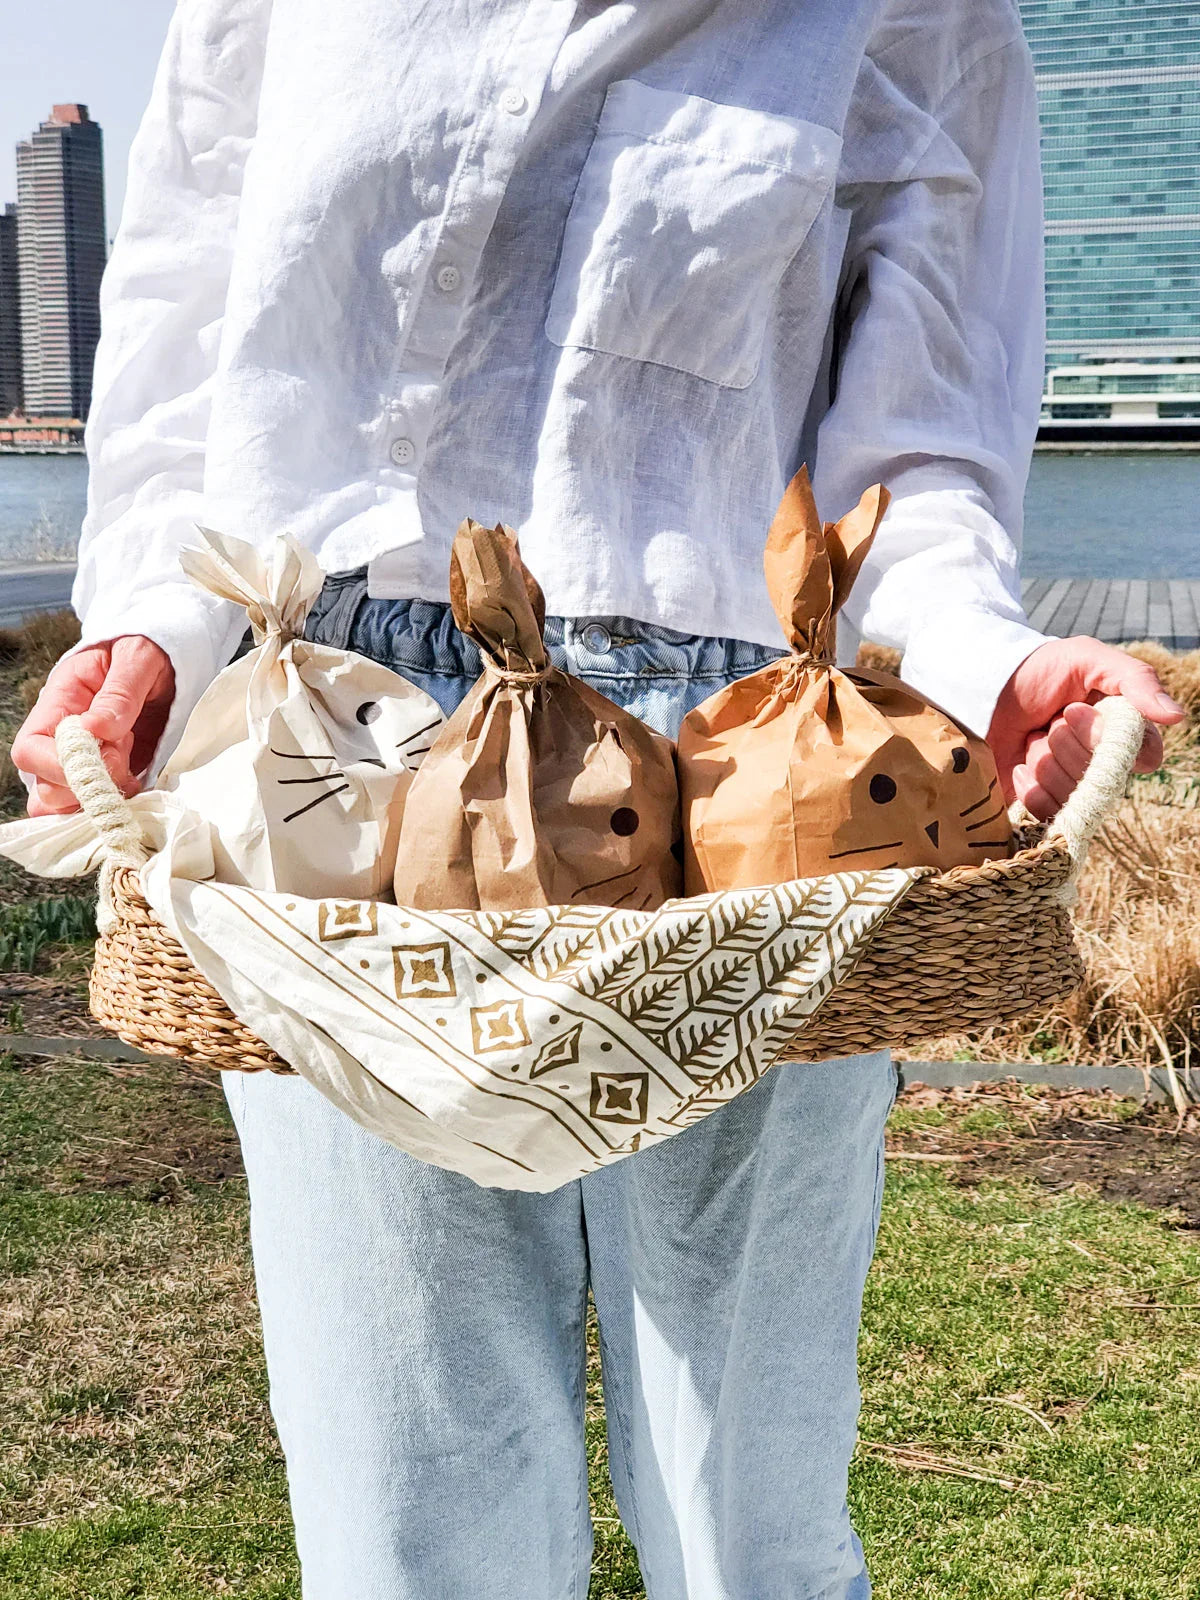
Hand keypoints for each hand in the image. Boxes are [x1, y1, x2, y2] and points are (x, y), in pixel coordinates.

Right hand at [11, 636, 174, 816]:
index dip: (58, 766)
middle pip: (45, 786)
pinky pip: (100, 805)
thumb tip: (95, 728)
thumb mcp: (138, 658)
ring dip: (101, 799)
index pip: (30, 749)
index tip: (101, 760)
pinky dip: (119, 806)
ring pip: (67, 803)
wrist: (172, 658)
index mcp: (61, 701)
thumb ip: (119, 693)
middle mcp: (64, 736)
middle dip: (86, 786)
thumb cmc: (149, 650)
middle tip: (125, 763)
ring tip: (132, 771)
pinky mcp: (112, 774)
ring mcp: (86, 760)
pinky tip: (140, 785)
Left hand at [987, 636, 1185, 820]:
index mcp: (1124, 732)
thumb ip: (1134, 679)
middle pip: (1102, 780)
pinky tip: (1018, 764)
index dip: (1105, 739)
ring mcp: (1073, 788)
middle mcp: (1103, 765)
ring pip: (1072, 798)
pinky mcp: (1042, 805)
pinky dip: (1028, 786)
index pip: (1142, 757)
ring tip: (1031, 737)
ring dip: (1043, 761)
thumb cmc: (1041, 670)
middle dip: (1064, 743)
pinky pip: (1046, 813)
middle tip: (1048, 719)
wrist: (986, 688)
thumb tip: (1176, 716)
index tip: (1071, 710)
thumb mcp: (1087, 658)